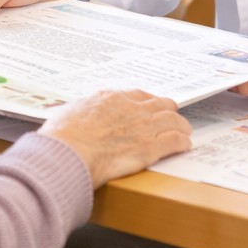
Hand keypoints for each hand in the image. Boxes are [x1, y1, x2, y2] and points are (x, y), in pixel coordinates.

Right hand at [39, 89, 192, 187]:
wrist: (69, 152)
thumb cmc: (62, 137)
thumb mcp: (68, 113)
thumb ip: (80, 112)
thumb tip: (73, 116)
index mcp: (110, 98)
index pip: (137, 95)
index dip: (147, 100)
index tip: (150, 105)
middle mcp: (130, 108)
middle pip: (160, 104)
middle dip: (168, 109)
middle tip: (172, 115)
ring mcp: (142, 126)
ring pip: (173, 120)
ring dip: (181, 125)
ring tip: (185, 130)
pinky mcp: (150, 147)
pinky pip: (175, 141)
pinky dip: (182, 142)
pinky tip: (185, 145)